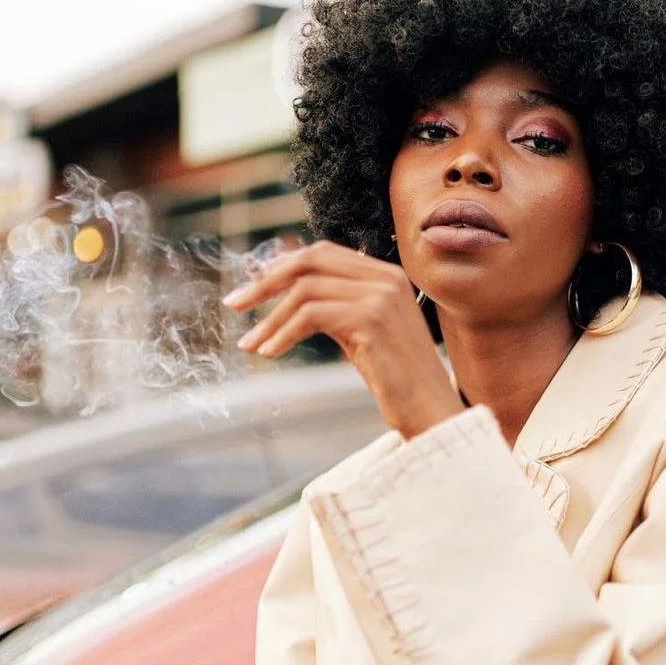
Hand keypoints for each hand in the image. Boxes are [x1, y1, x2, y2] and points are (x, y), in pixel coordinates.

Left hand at [224, 240, 462, 438]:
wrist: (431, 411)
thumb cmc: (396, 380)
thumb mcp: (362, 332)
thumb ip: (335, 306)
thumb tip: (288, 296)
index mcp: (385, 274)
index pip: (322, 253)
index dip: (281, 266)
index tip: (251, 288)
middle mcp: (386, 277)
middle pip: (310, 261)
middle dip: (265, 282)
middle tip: (235, 305)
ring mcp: (381, 296)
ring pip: (305, 290)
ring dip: (269, 318)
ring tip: (250, 344)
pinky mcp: (372, 320)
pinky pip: (311, 316)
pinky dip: (283, 333)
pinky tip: (269, 352)